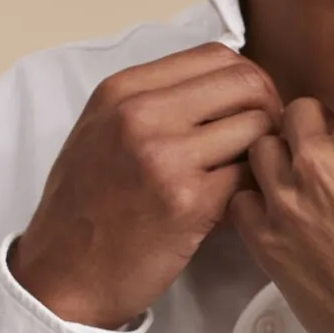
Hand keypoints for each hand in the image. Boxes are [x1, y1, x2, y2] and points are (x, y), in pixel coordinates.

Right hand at [11, 43, 281, 328]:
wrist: (63, 276)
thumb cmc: (88, 209)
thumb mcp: (103, 132)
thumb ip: (156, 102)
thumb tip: (227, 85)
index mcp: (123, 90)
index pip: (218, 55)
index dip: (249, 81)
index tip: (251, 110)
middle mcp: (142, 114)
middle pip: (246, 83)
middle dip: (270, 110)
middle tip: (266, 143)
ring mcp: (165, 156)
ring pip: (257, 128)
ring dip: (265, 152)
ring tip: (248, 176)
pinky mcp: (189, 202)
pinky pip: (251, 176)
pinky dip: (254, 189)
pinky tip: (235, 204)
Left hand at [229, 73, 333, 332]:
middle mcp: (320, 161)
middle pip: (299, 112)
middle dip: (320, 125)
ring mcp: (287, 202)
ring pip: (263, 148)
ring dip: (284, 156)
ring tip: (307, 182)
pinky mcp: (267, 243)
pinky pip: (242, 199)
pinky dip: (258, 200)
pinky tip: (285, 215)